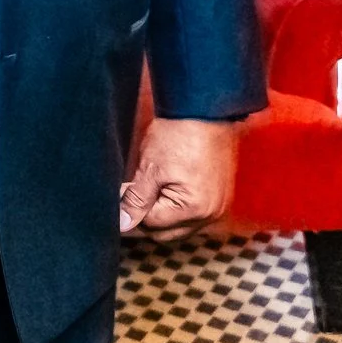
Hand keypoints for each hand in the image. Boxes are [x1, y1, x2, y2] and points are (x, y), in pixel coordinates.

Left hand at [120, 117, 238, 239]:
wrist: (204, 110)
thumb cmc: (178, 134)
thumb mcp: (149, 169)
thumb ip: (136, 200)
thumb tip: (123, 224)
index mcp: (194, 209)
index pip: (151, 224)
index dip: (132, 210)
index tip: (121, 192)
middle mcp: (211, 214)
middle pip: (167, 232)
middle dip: (146, 216)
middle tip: (131, 193)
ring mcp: (218, 207)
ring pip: (180, 226)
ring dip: (162, 213)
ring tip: (149, 188)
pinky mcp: (220, 198)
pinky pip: (193, 215)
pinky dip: (177, 207)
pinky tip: (166, 189)